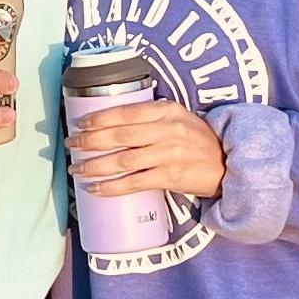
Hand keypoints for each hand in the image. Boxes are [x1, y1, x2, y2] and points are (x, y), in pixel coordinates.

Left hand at [67, 101, 225, 199]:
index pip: (127, 111)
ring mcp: (170, 154)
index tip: (80, 122)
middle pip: (121, 135)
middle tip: (71, 144)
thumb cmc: (197, 140)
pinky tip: (96, 188)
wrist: (227, 164)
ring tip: (77, 169)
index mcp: (167, 110)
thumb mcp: (178, 117)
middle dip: (91, 140)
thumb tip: (114, 119)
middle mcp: (167, 130)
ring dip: (96, 165)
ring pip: (124, 159)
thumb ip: (152, 116)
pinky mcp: (171, 177)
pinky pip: (135, 182)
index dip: (101, 117)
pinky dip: (113, 186)